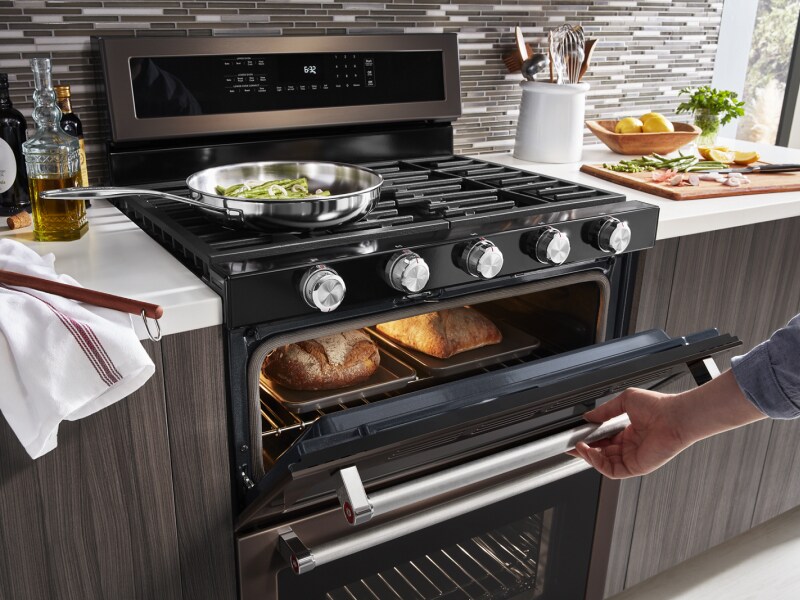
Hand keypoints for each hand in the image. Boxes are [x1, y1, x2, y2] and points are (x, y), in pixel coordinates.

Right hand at [572, 370, 765, 478]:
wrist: (675, 416)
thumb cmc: (659, 406)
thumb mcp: (625, 401)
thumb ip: (605, 410)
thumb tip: (589, 417)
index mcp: (629, 432)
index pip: (604, 440)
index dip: (589, 439)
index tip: (577, 436)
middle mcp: (631, 446)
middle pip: (602, 453)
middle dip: (585, 450)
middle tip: (573, 444)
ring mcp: (633, 458)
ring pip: (604, 463)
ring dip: (589, 457)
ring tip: (579, 447)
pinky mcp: (636, 467)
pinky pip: (612, 471)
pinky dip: (598, 464)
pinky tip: (591, 453)